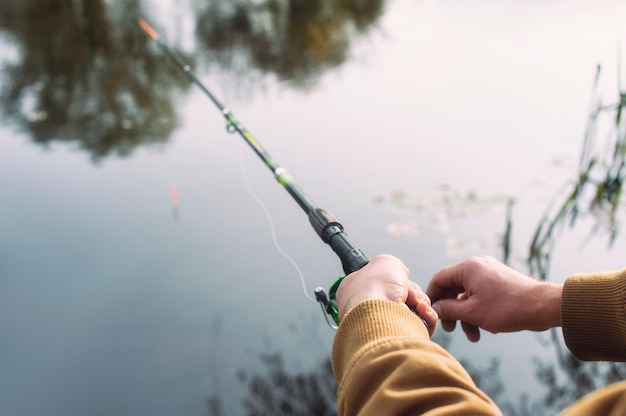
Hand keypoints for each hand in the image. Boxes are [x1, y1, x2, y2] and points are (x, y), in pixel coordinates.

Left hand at [336, 254, 437, 335]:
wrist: (379, 314)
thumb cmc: (374, 288)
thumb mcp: (384, 261)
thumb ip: (393, 264)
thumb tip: (402, 272)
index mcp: (357, 291)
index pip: (381, 283)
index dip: (395, 279)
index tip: (401, 278)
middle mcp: (369, 309)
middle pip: (401, 295)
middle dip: (411, 291)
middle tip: (408, 290)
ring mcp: (385, 324)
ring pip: (414, 309)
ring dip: (420, 301)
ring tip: (414, 301)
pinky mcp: (401, 337)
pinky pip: (421, 324)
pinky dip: (426, 315)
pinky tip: (421, 310)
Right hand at [426, 256, 561, 341]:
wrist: (543, 306)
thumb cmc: (507, 308)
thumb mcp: (472, 313)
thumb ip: (448, 309)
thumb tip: (435, 309)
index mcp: (467, 268)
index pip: (439, 279)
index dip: (432, 297)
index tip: (430, 314)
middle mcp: (477, 266)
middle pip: (452, 288)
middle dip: (451, 311)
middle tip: (450, 329)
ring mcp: (489, 273)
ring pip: (467, 294)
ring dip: (465, 315)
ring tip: (472, 335)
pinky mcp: (499, 282)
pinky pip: (480, 295)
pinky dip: (477, 311)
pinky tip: (483, 329)